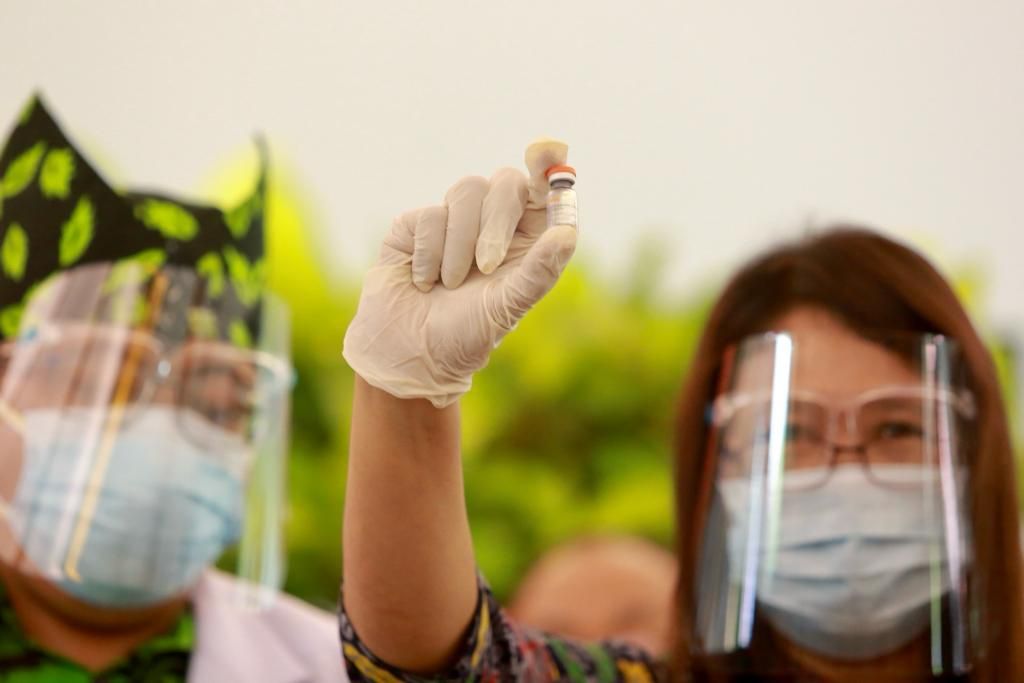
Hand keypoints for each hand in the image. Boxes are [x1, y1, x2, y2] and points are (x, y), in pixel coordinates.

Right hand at [343, 140, 576, 407]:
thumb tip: (567, 232)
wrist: (409, 354)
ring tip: (453, 283)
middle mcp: (492, 223)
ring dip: (461, 244)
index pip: (542, 191)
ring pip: (466, 190)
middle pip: (505, 183)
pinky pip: (430, 216)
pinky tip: (424, 283)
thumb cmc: (466, 335)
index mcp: (525, 240)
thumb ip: (540, 270)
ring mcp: (453, 221)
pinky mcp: (415, 225)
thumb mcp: (509, 307)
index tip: (550, 152)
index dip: (547, 166)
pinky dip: (430, 255)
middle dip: (497, 221)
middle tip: (488, 265)